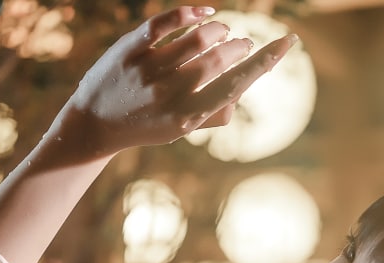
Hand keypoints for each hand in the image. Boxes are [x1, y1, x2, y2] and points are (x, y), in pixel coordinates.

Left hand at [54, 6, 297, 157]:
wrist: (95, 124)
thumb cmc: (147, 125)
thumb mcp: (181, 130)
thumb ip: (212, 115)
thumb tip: (239, 93)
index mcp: (188, 117)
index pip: (236, 85)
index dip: (265, 62)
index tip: (287, 41)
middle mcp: (170, 94)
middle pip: (219, 57)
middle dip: (239, 45)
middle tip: (244, 43)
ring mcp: (149, 70)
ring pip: (198, 36)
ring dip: (218, 29)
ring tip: (222, 31)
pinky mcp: (130, 49)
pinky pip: (166, 22)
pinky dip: (191, 12)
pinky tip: (204, 12)